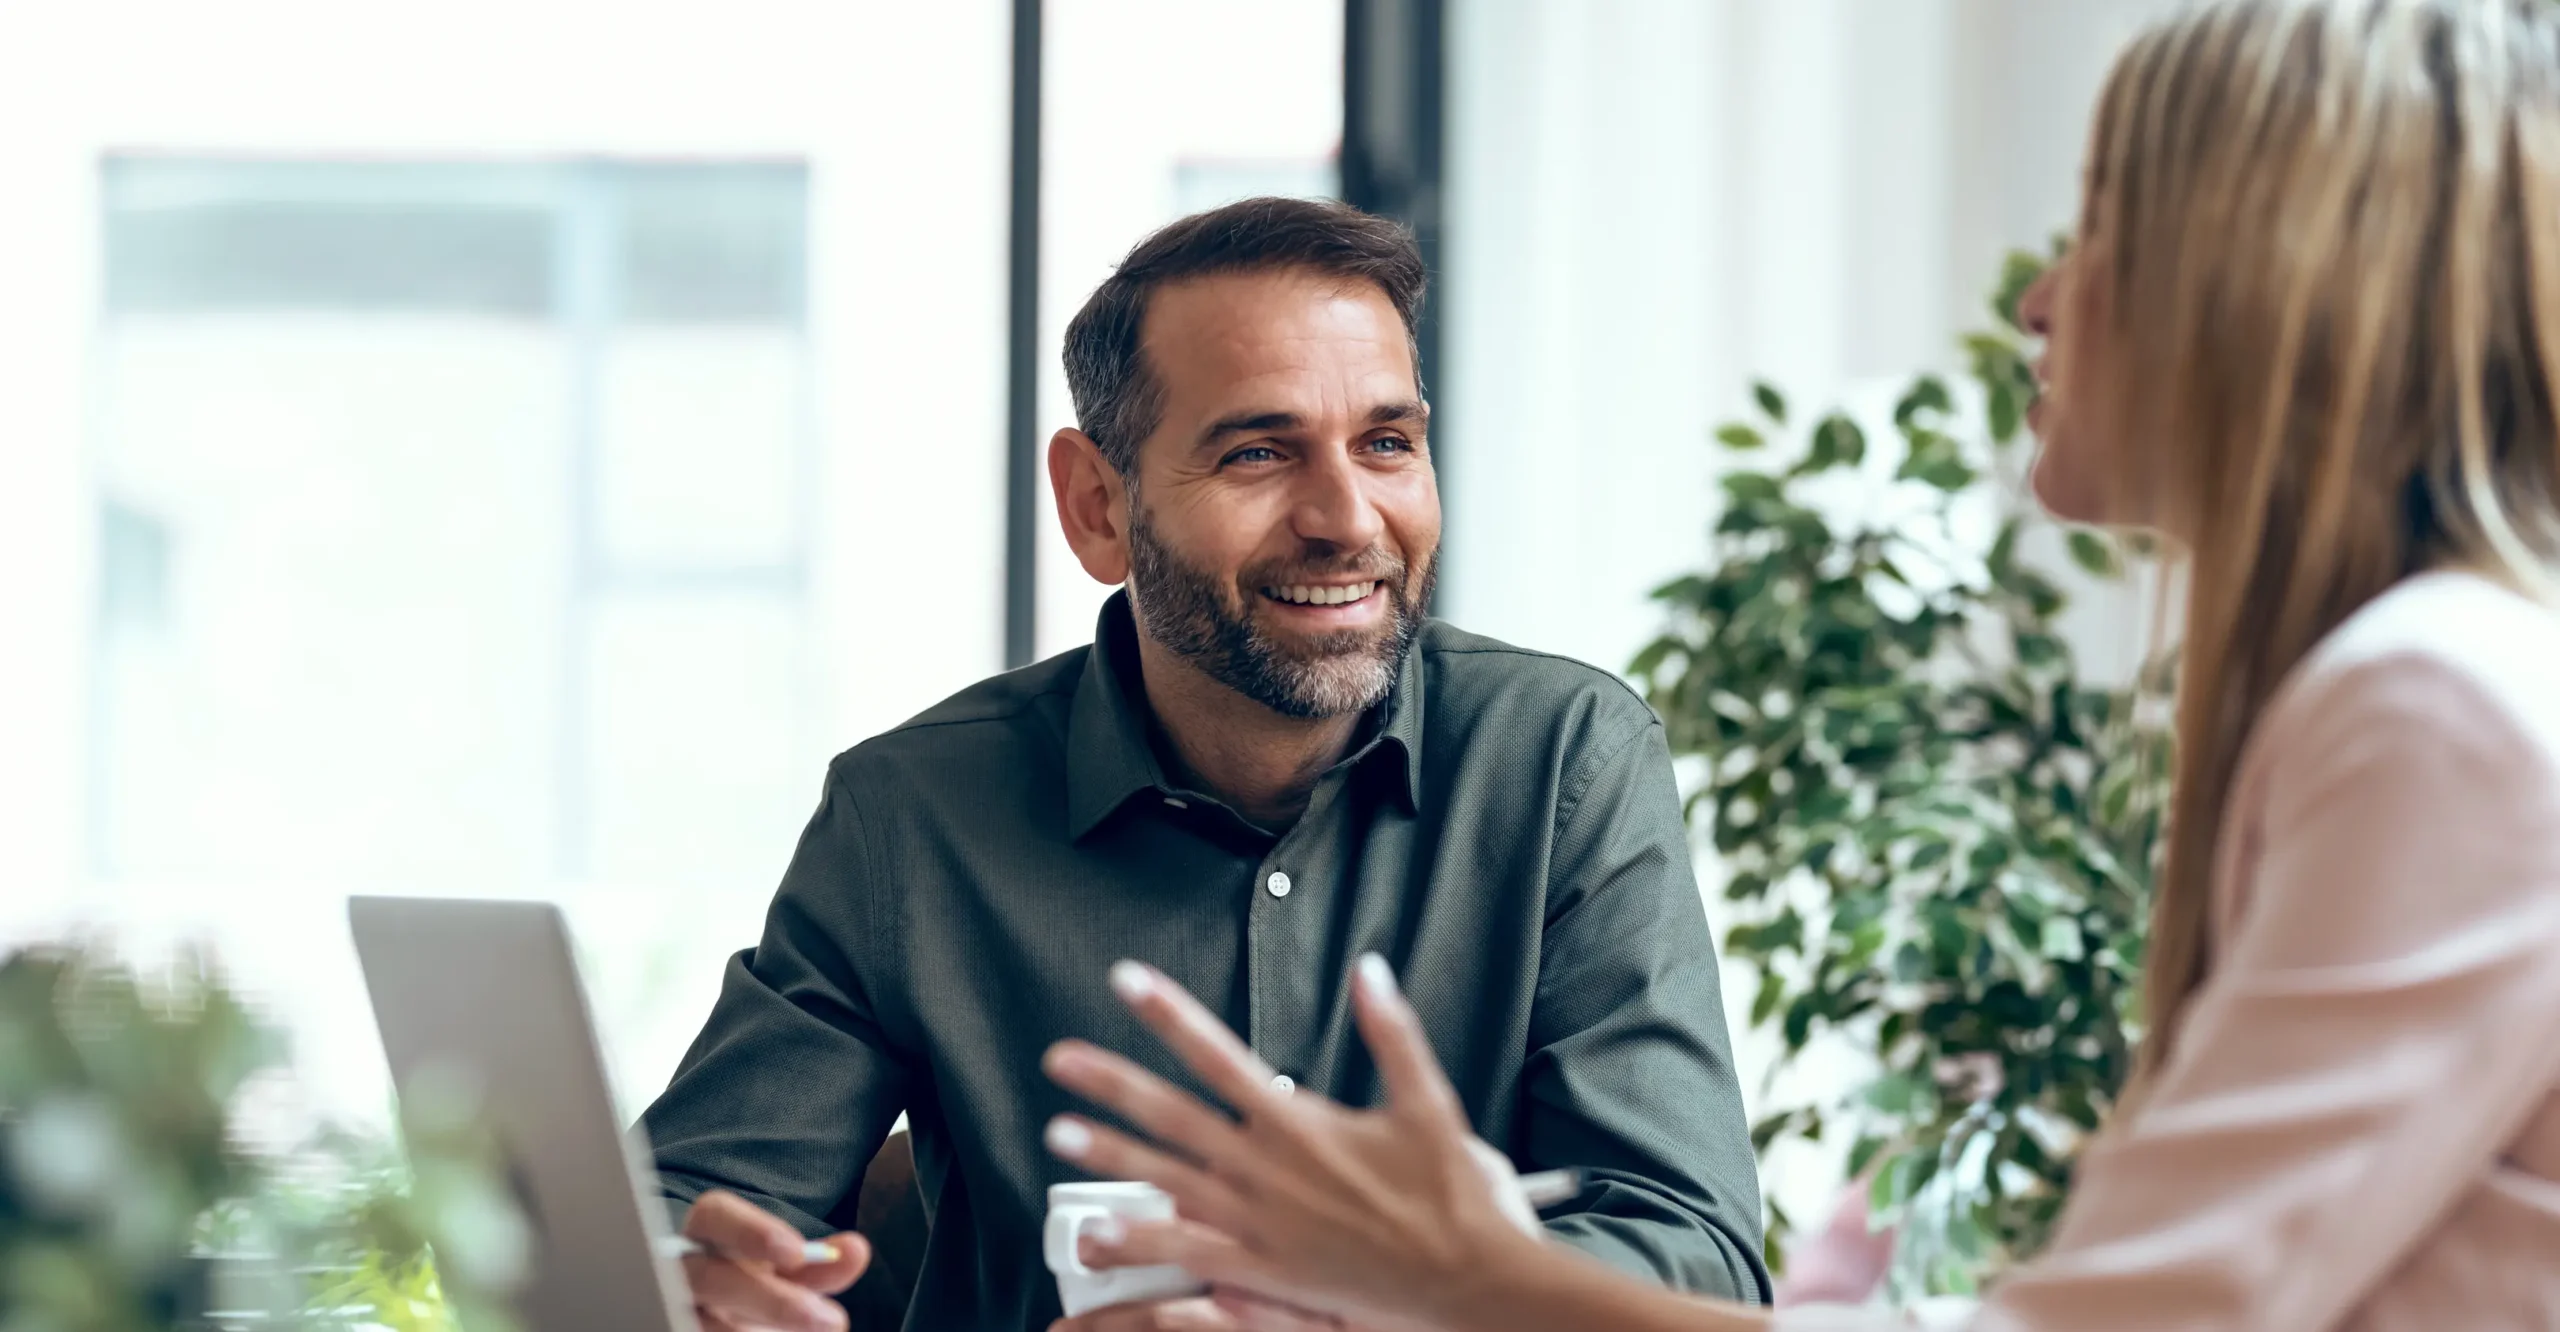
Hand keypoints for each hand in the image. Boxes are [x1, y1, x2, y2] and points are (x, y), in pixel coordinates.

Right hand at [678, 1189, 868, 1331]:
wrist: (716, 1321)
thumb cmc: (752, 1286)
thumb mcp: (785, 1273)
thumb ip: (817, 1263)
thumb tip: (856, 1250)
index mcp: (707, 1236)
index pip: (714, 1216)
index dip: (752, 1232)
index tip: (797, 1253)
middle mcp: (681, 1273)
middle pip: (712, 1280)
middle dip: (774, 1301)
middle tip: (832, 1320)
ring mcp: (674, 1311)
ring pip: (706, 1324)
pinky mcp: (677, 1328)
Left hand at [1040, 955, 1541, 1328]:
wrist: (1467, 1280)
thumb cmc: (1452, 1195)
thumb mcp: (1428, 1100)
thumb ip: (1392, 1031)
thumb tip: (1369, 967)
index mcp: (1300, 1121)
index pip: (1217, 1054)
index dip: (1168, 1015)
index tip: (1127, 982)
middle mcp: (1267, 1168)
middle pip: (1172, 1115)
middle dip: (1111, 1083)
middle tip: (1060, 1060)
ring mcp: (1260, 1222)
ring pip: (1167, 1180)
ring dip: (1110, 1156)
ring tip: (1058, 1135)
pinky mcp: (1264, 1272)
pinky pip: (1186, 1254)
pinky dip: (1139, 1243)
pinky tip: (1095, 1238)